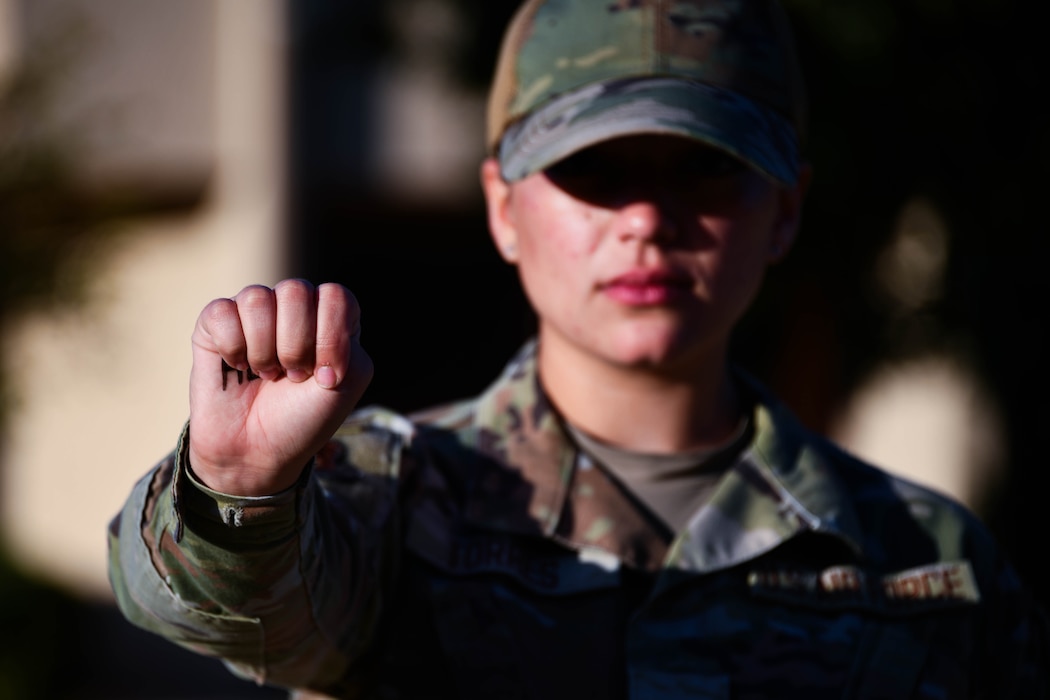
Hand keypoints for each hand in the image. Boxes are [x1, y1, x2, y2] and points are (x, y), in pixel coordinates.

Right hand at [187, 280, 372, 495]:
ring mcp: (253, 312)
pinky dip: (233, 348)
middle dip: (296, 346)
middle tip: (292, 376)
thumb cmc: (304, 417)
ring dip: (264, 350)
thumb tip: (312, 321)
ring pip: (257, 298)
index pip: (336, 296)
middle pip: (296, 291)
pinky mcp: (216, 323)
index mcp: (329, 317)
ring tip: (266, 374)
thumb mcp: (346, 384)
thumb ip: (347, 342)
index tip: (326, 377)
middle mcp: (292, 307)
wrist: (258, 451)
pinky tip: (237, 367)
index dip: (331, 338)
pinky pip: (222, 312)